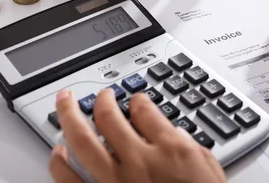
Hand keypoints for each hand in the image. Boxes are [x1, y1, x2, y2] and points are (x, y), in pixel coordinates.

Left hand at [49, 88, 225, 182]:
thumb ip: (193, 150)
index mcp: (170, 151)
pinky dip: (59, 164)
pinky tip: (57, 152)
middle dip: (102, 99)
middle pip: (108, 116)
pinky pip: (69, 181)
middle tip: (102, 95)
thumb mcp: (211, 174)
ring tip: (65, 102)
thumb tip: (176, 135)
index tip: (136, 101)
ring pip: (81, 141)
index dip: (137, 99)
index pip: (144, 109)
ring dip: (69, 116)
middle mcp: (138, 162)